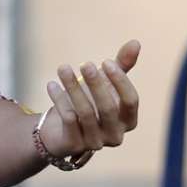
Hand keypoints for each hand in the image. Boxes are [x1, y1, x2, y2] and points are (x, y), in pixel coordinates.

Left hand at [39, 39, 140, 157]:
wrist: (58, 128)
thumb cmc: (88, 101)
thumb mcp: (104, 83)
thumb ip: (120, 65)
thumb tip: (135, 42)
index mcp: (128, 120)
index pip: (131, 101)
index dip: (120, 81)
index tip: (105, 62)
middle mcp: (116, 134)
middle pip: (109, 108)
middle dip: (96, 84)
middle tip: (84, 63)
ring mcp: (95, 142)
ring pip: (86, 113)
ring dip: (73, 87)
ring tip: (63, 68)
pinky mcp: (74, 144)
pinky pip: (68, 119)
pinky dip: (59, 99)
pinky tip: (51, 84)